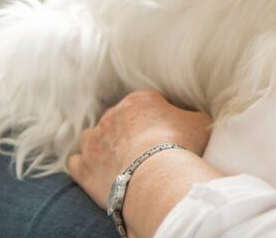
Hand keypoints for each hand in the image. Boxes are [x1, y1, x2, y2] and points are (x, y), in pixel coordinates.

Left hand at [68, 90, 212, 208]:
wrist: (155, 175)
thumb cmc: (180, 145)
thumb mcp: (199, 122)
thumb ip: (192, 115)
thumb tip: (192, 117)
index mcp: (140, 100)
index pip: (148, 102)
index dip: (158, 117)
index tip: (167, 131)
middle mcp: (112, 114)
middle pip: (119, 118)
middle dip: (130, 131)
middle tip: (146, 148)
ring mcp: (93, 141)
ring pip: (92, 137)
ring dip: (102, 144)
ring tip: (120, 159)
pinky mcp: (83, 167)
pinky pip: (76, 162)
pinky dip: (85, 165)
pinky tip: (99, 171)